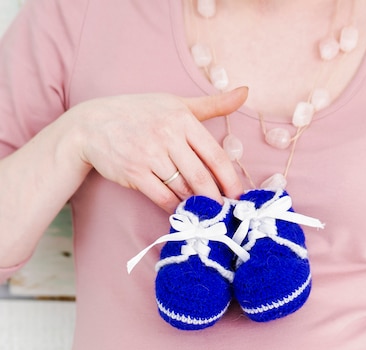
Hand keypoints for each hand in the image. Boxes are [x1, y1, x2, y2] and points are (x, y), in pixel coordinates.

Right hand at [73, 87, 247, 210]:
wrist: (93, 125)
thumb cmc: (139, 113)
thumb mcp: (176, 103)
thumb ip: (212, 104)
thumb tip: (245, 93)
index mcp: (182, 119)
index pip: (215, 155)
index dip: (230, 179)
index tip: (239, 196)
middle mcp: (167, 135)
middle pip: (201, 176)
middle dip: (216, 199)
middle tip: (225, 212)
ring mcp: (149, 155)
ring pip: (182, 189)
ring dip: (196, 204)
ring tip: (206, 213)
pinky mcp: (134, 173)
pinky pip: (162, 197)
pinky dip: (175, 208)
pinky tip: (182, 210)